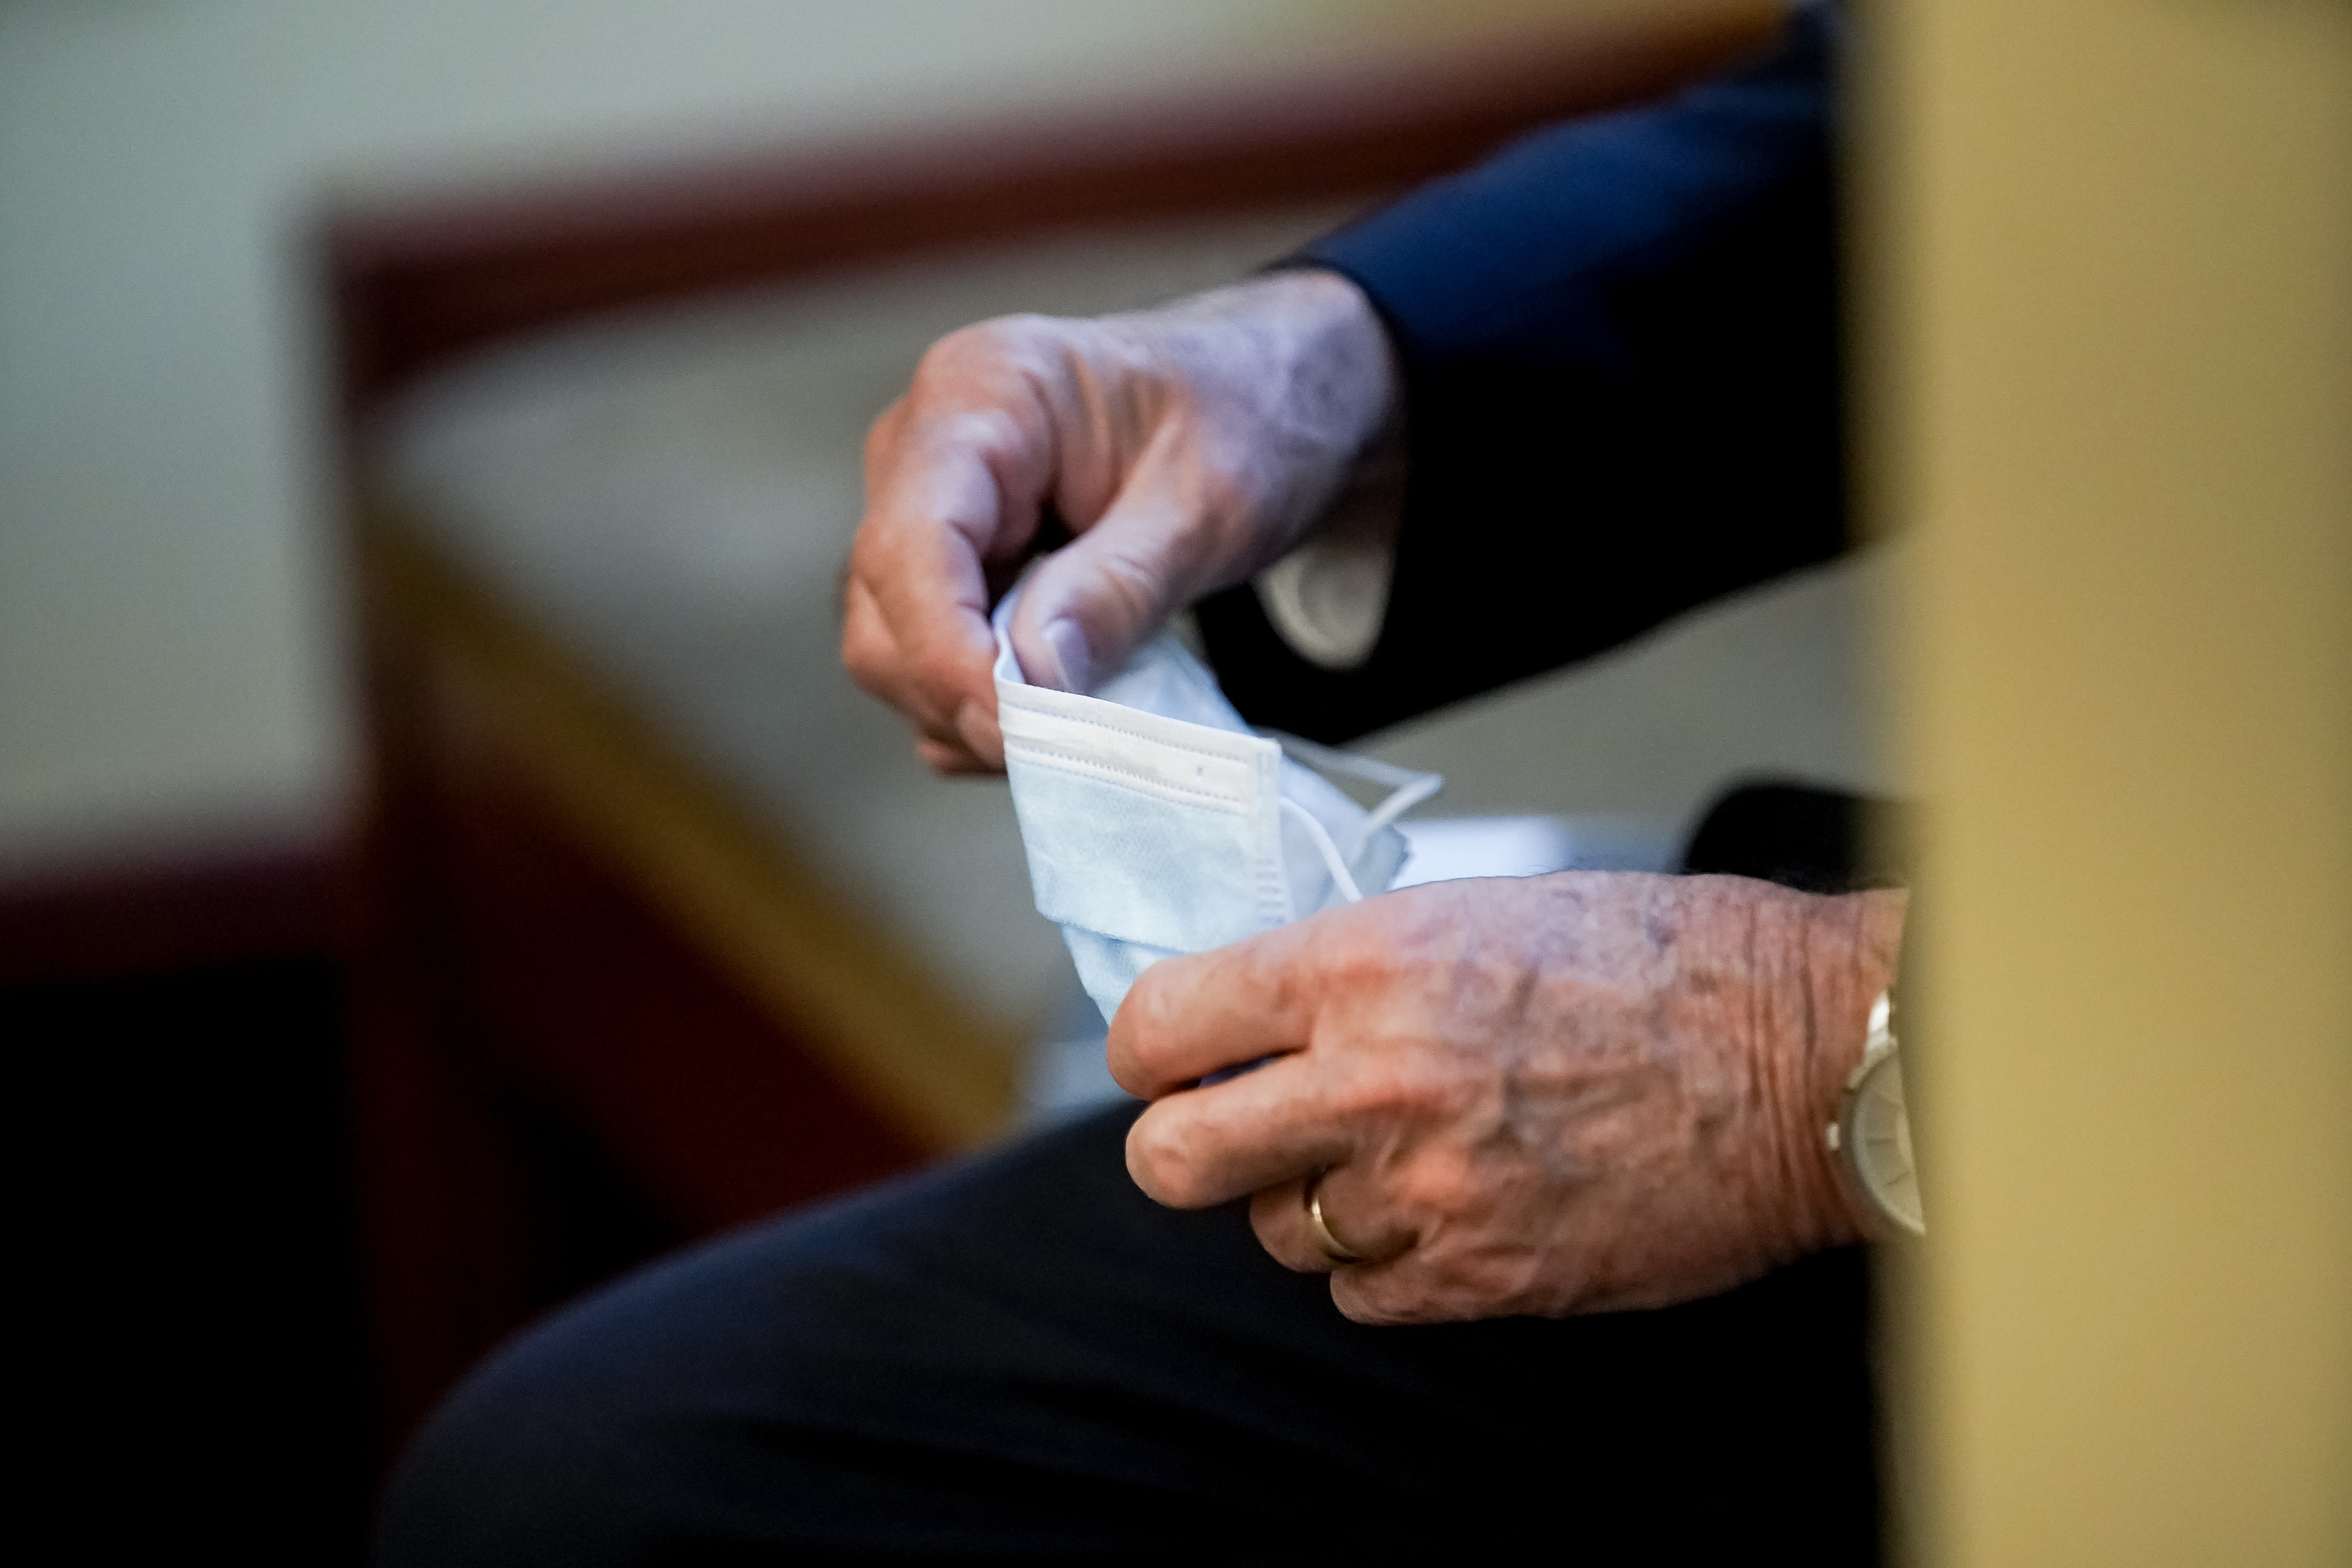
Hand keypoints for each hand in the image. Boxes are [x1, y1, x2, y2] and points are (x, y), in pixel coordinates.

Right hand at [842, 269, 1400, 772]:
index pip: (912, 541)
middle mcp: (924, 449)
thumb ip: (1119, 587)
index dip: (947, 653)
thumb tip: (1035, 681)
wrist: (1261, 397)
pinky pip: (926, 668)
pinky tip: (1066, 708)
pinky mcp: (944, 572)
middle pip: (885, 611)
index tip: (1017, 729)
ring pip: (892, 653)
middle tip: (1072, 745)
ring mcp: (926, 514)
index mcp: (981, 395)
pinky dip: (986, 712)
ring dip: (977, 714)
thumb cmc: (1240, 418)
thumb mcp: (1209, 504)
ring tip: (1085, 722)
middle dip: (965, 695)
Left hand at [1107, 872, 1905, 1323]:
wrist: (1802, 1056)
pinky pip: (1360, 1296)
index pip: (1157, 1026)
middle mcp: (1374, 1082)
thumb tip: (1245, 1016)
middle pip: (1168, 1159)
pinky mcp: (1482, 1280)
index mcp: (1362, 965)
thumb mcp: (1474, 909)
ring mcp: (1426, 1193)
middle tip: (1225, 1127)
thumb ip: (1345, 968)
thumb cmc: (1658, 959)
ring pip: (1274, 1233)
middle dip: (1182, 1145)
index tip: (1170, 1058)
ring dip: (1308, 1200)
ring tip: (1397, 1154)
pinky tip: (1447, 1208)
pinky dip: (1383, 1264)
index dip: (1150, 1049)